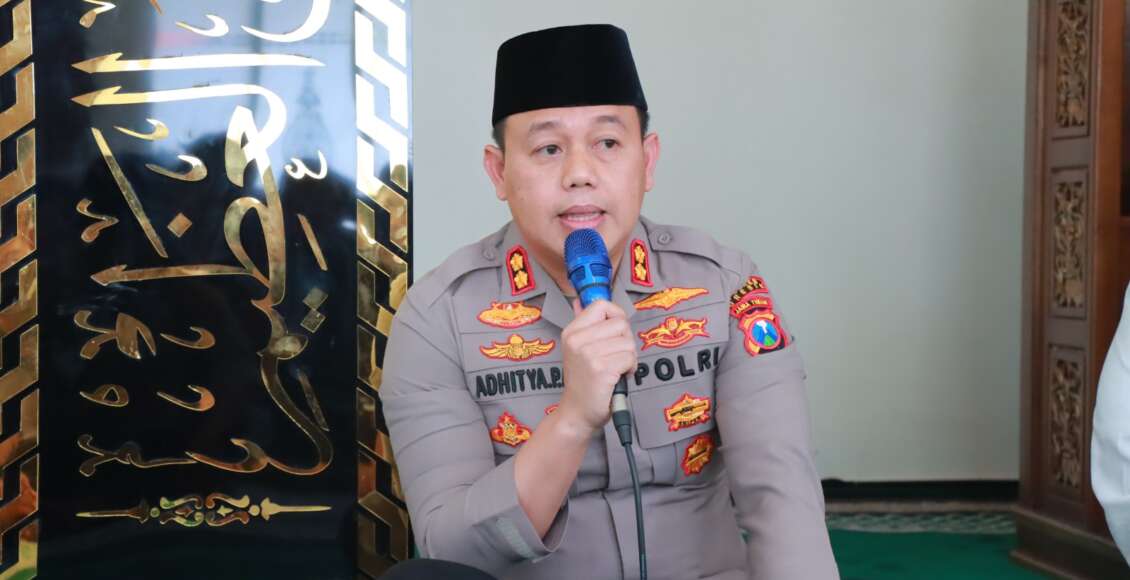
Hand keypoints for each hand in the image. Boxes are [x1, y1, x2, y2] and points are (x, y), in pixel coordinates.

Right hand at [556, 299, 637, 432]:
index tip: (615, 332)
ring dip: (629, 358)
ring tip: (616, 369)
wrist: (577, 413)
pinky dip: (630, 369)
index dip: (616, 316)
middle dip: (625, 341)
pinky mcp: (601, 368)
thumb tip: (580, 301)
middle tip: (615, 356)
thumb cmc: (583, 382)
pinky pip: (629, 358)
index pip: (601, 305)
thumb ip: (583, 325)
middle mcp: (577, 340)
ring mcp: (588, 354)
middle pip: (620, 323)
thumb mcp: (576, 349)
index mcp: (572, 332)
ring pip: (628, 343)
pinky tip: (618, 377)